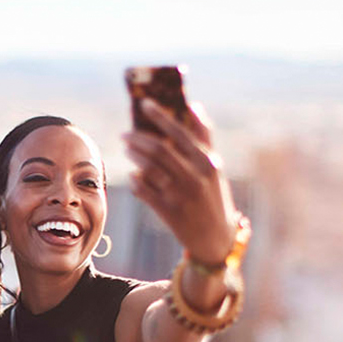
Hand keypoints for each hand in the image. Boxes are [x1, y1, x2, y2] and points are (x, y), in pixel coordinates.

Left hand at [123, 99, 241, 263]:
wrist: (217, 236)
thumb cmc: (213, 194)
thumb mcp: (214, 166)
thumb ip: (204, 136)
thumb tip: (194, 105)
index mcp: (207, 162)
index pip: (180, 132)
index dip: (160, 117)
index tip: (144, 104)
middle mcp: (195, 177)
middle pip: (159, 150)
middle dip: (138, 139)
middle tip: (125, 134)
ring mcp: (181, 195)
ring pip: (148, 169)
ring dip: (134, 156)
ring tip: (127, 150)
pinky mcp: (169, 212)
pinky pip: (143, 190)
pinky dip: (135, 180)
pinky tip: (133, 176)